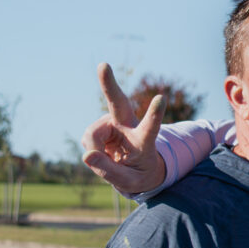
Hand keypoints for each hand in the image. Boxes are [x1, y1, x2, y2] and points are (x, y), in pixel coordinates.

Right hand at [81, 62, 166, 193]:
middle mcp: (128, 125)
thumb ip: (110, 171)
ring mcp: (113, 123)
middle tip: (103, 65)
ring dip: (94, 149)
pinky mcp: (100, 126)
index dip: (154, 113)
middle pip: (118, 102)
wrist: (136, 168)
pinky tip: (104, 153)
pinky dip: (91, 151)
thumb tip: (86, 155)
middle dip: (108, 84)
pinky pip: (87, 139)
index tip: (161, 98)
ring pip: (92, 134)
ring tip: (107, 160)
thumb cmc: (138, 174)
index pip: (151, 126)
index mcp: (144, 139)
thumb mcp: (130, 182)